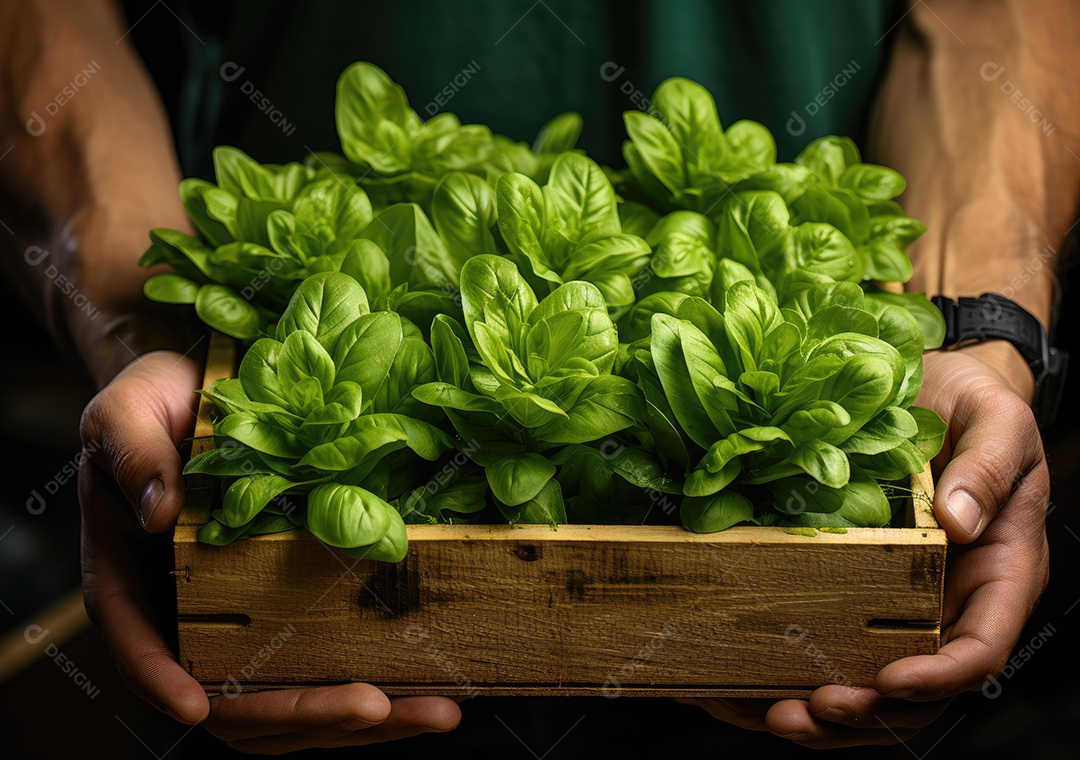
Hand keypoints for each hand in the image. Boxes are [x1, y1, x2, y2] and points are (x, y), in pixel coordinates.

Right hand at [79, 350, 461, 752]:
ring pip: (287, 705)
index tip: (199, 704)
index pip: (141, 645)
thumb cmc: (159, 399)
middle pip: (231, 701)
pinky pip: (324, 672)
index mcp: (135, 579)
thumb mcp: (129, 408)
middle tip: (375, 708)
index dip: (165, 680)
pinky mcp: (293, 616)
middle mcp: (190, 619)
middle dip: (302, 714)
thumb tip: (158, 512)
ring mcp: (246, 625)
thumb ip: (133, 451)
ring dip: (357, 724)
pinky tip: (431, 692)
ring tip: (433, 713)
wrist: (210, 393)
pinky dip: (377, 697)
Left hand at [681, 342, 1049, 747]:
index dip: (938, 676)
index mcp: (997, 574)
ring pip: (873, 685)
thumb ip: (989, 468)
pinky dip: (795, 671)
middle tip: (812, 707)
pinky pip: (832, 645)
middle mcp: (950, 601)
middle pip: (919, 688)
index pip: (979, 649)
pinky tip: (750, 681)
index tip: (891, 677)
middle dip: (869, 710)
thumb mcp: (997, 421)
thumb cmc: (977, 405)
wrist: (934, 388)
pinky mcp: (855, 589)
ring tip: (776, 713)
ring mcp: (901, 602)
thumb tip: (959, 520)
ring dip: (826, 712)